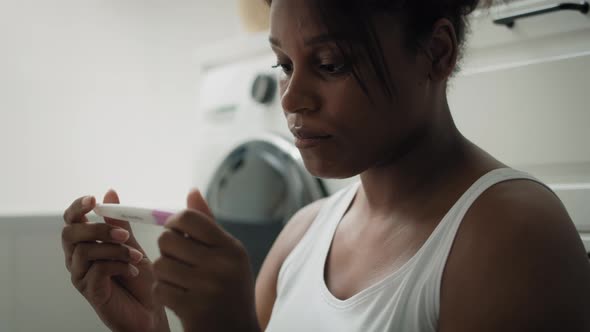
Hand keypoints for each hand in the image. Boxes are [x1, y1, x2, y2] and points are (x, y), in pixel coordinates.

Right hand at [62, 190, 169, 331]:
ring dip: (116, 249)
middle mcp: (77, 259)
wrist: (151, 310)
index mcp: (86, 243)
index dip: (78, 207)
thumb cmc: (140, 279)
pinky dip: (120, 266)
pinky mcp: (91, 291)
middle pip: (70, 234)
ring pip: (85, 250)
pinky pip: (98, 269)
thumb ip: (119, 222)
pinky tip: (133, 271)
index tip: (93, 199)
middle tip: (124, 234)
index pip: (71, 220)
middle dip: (98, 228)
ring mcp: (81, 276)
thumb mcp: (131, 244)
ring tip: (136, 258)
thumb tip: (109, 192)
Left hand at [152, 190, 259, 331]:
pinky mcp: (193, 308)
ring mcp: (207, 287)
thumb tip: (191, 192)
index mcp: (231, 248)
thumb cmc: (230, 290)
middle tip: (177, 260)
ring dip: (164, 274)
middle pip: (168, 239)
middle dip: (166, 250)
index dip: (174, 222)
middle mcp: (222, 264)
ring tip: (180, 281)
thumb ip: (208, 225)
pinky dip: (164, 294)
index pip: (190, 218)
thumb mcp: (228, 256)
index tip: (175, 232)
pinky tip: (179, 298)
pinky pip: (160, 289)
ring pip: (160, 265)